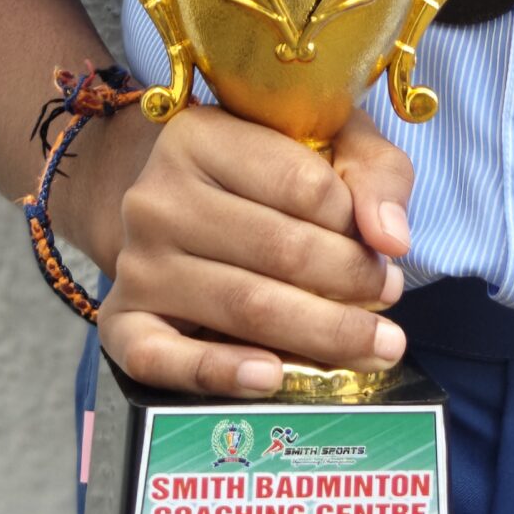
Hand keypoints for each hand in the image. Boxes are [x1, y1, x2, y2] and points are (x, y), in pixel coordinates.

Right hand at [96, 104, 413, 397]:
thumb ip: (373, 173)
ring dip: (321, 333)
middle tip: (391, 300)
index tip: (387, 251)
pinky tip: (271, 377)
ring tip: (375, 346)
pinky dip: (219, 372)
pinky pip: (162, 358)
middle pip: (279, 250)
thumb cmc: (266, 169)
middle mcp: (158, 198)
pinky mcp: (121, 322)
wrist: (174, 203)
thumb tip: (391, 237)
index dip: (355, 223)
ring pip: (243, 305)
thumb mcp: (327, 140)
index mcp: (202, 136)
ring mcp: (136, 263)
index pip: (301, 184)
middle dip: (351, 283)